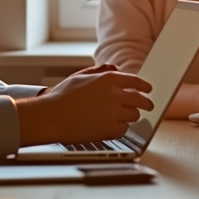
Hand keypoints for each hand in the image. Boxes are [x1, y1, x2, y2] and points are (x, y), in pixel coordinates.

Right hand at [17, 66, 152, 145]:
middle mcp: (115, 94)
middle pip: (140, 100)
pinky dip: (119, 129)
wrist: (50, 116)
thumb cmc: (61, 97)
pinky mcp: (110, 129)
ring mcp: (114, 113)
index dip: (144, 86)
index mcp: (108, 79)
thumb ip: (100, 71)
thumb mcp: (80, 76)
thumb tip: (115, 68)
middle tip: (148, 106)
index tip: (148, 90)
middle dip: (146, 103)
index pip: (136, 82)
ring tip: (119, 117)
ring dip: (129, 116)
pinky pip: (124, 130)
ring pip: (134, 116)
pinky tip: (109, 127)